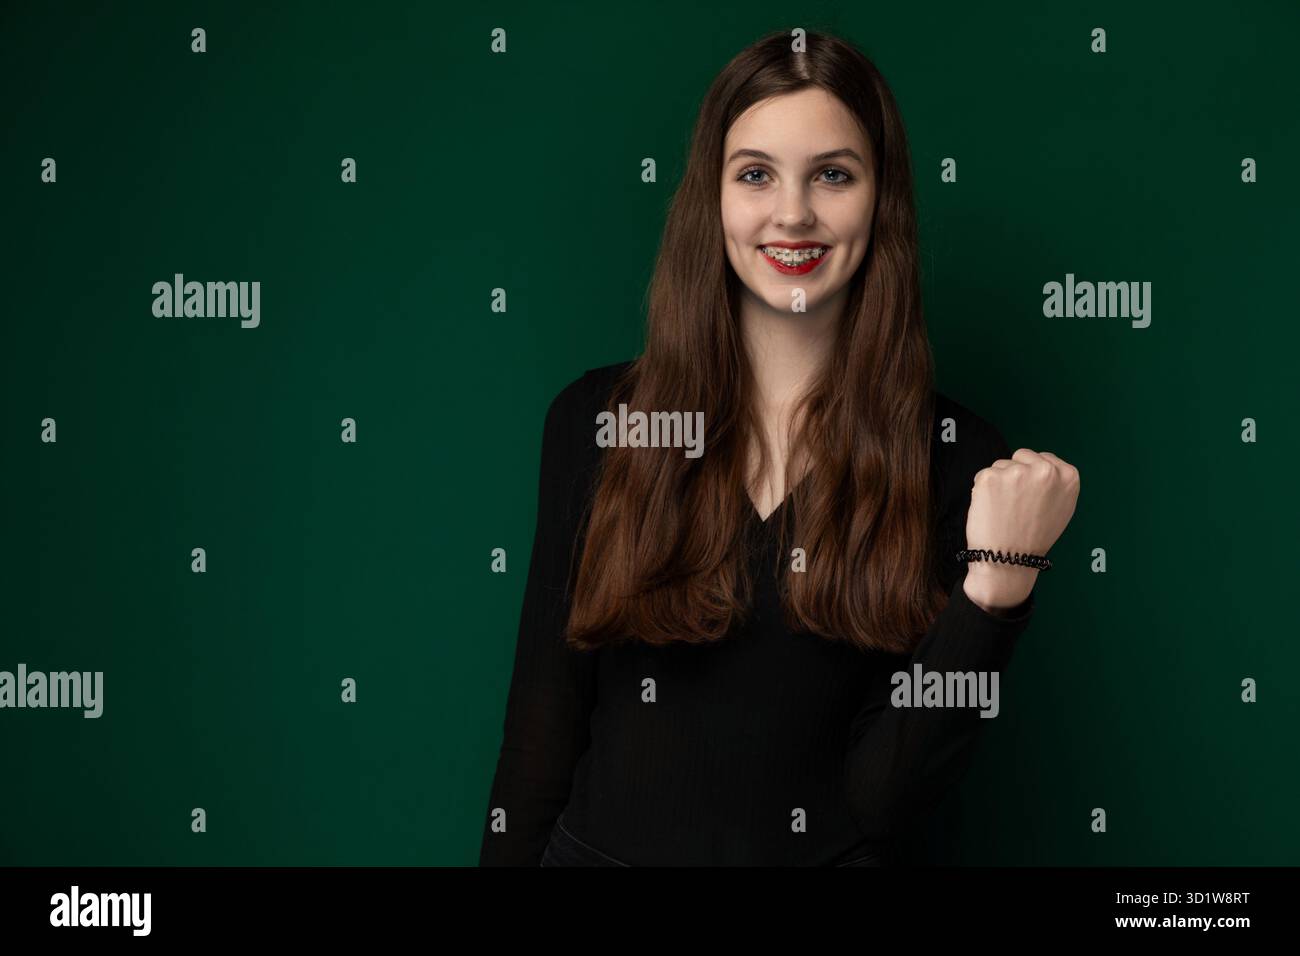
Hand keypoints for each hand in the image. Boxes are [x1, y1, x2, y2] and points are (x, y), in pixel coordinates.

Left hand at [962, 448, 1079, 611]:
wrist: (1009, 560)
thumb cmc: (1034, 538)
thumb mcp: (1062, 507)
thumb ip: (1056, 483)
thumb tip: (1044, 464)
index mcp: (1068, 476)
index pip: (1043, 458)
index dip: (1032, 476)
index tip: (1029, 495)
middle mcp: (1045, 470)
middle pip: (1021, 456)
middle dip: (1015, 474)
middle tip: (1016, 503)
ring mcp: (1017, 472)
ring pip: (1001, 465)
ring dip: (999, 482)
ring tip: (1005, 509)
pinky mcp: (991, 477)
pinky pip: (983, 475)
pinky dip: (982, 489)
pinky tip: (991, 509)